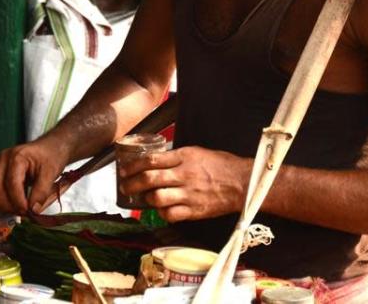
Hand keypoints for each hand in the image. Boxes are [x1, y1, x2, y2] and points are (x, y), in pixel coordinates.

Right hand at [0, 137, 70, 214]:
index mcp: (16, 156)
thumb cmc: (51, 154)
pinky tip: (14, 205)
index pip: (11, 184)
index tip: (29, 211)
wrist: (51, 147)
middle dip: (7, 205)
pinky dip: (0, 202)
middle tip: (24, 212)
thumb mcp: (51, 172)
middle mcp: (3, 160)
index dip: (18, 201)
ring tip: (19, 209)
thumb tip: (33, 210)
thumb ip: (42, 192)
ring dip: (2, 205)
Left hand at [117, 146, 250, 222]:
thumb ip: (177, 156)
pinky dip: (162, 213)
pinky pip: (170, 214)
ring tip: (142, 199)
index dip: (134, 166)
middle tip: (125, 187)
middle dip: (131, 184)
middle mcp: (184, 175)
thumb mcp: (197, 152)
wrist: (242, 183)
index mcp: (184, 157)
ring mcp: (189, 194)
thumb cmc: (221, 165)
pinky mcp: (194, 210)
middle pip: (149, 179)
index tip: (125, 170)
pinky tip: (161, 210)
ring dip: (145, 199)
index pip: (151, 160)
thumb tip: (156, 160)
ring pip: (157, 198)